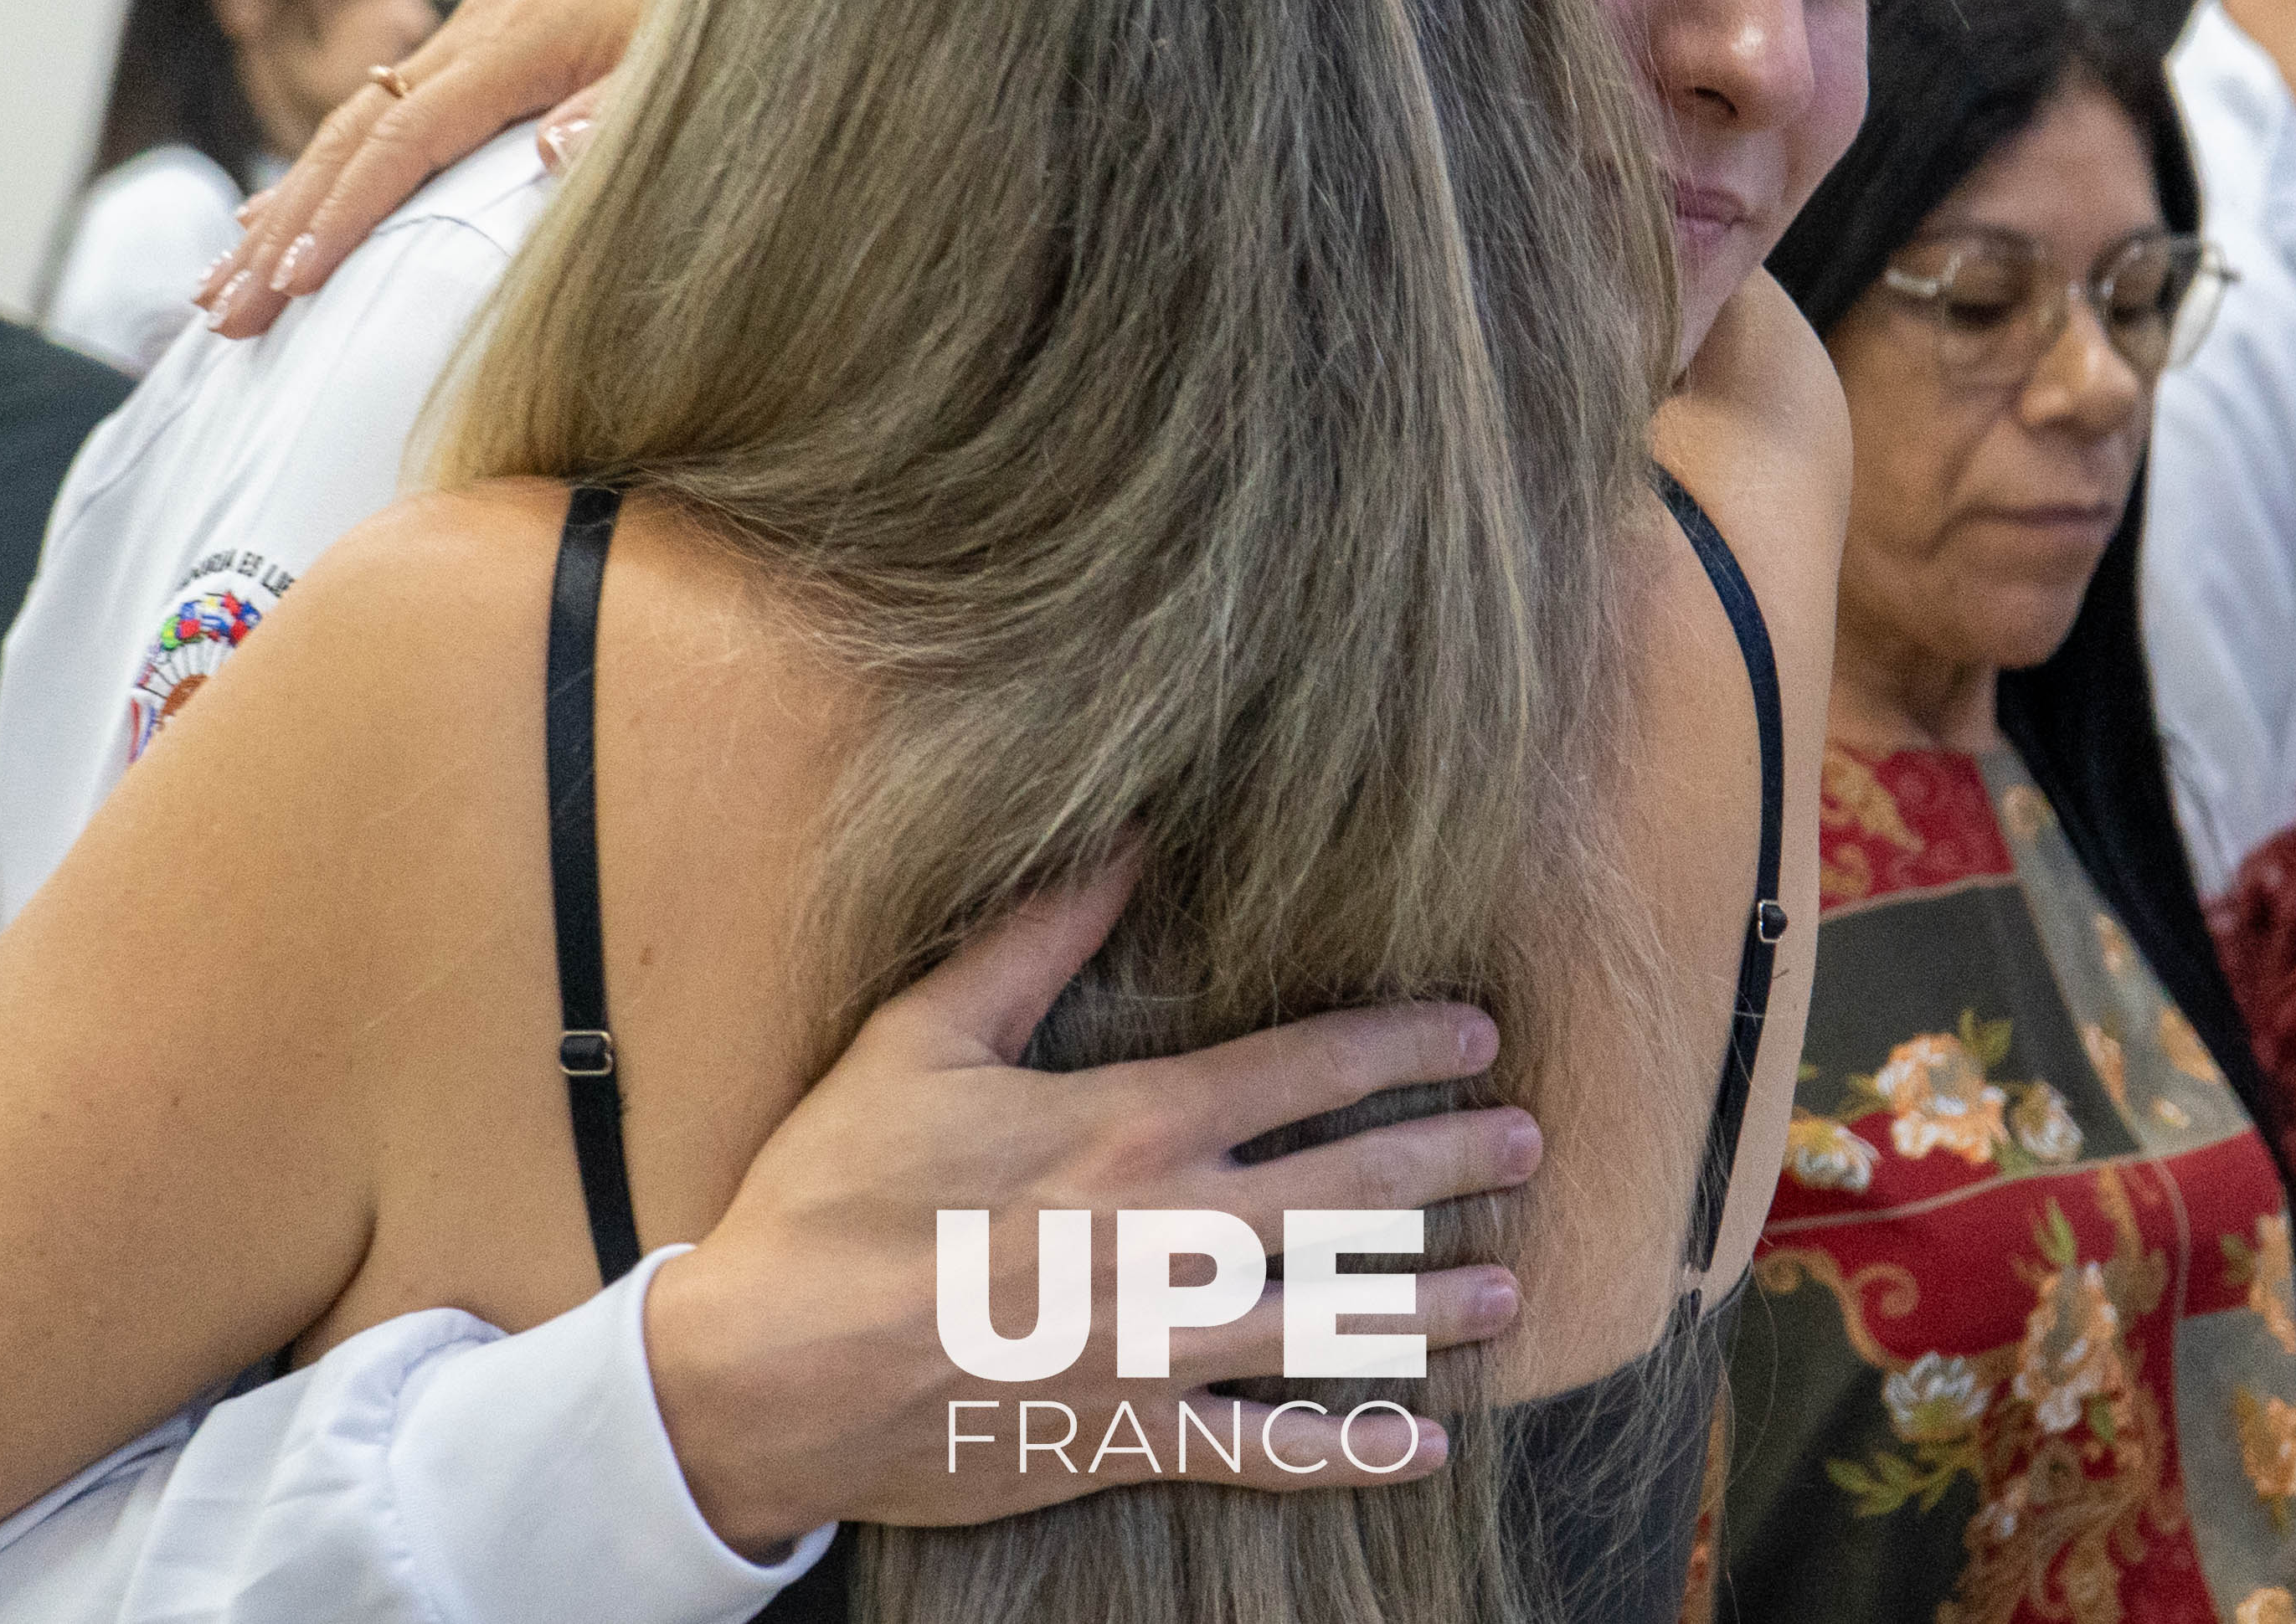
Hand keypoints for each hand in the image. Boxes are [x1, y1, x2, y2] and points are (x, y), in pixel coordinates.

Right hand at [204, 0, 676, 336]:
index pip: (403, 141)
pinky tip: (283, 212)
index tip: (292, 283)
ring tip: (221, 282)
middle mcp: (479, 32)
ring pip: (355, 126)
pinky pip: (388, 114)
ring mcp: (479, 34)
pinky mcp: (494, 43)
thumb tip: (546, 155)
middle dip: (280, 229)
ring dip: (284, 208)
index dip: (343, 216)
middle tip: (222, 311)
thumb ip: (623, 114)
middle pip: (351, 137)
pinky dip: (327, 171)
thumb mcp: (694, 63)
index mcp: (518, 41)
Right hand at [640, 857, 1539, 1552]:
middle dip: (1448, 1160)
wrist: (765, 1371)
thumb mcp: (920, 1037)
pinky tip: (1422, 1446)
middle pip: (1349, 1190)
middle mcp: (1169, 1236)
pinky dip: (1349, 1452)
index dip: (1400, 1045)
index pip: (1302, 1069)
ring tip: (1506, 1285)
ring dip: (1429, 1301)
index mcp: (1126, 1128)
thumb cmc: (832, 1194)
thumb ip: (1035, 938)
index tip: (1474, 1033)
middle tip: (1530, 1144)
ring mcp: (1158, 1347)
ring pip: (1332, 1317)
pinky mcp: (1127, 1436)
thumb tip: (1125, 842)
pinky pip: (1263, 1453)